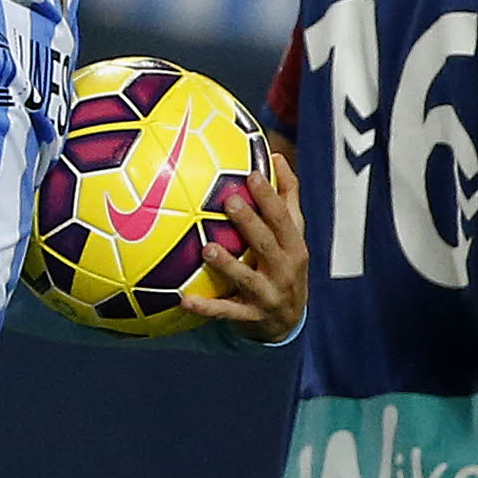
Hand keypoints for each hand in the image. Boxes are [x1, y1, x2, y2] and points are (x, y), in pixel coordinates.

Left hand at [179, 153, 307, 342]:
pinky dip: (205, 308)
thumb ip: (286, 198)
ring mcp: (268, 295)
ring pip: (246, 279)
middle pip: (267, 244)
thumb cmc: (285, 265)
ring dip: (227, 265)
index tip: (252, 174)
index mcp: (294, 247)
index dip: (270, 197)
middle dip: (249, 223)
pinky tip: (184, 300)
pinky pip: (226, 312)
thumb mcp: (293, 234)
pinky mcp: (251, 318)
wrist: (289, 322)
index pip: (283, 218)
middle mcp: (284, 270)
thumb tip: (274, 156)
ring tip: (207, 249)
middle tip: (228, 201)